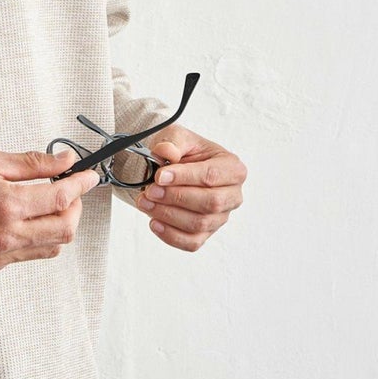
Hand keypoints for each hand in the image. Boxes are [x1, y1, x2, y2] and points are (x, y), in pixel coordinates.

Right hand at [0, 146, 102, 273]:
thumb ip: (32, 163)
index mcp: (6, 206)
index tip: (89, 176)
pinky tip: (26, 220)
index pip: (60, 199)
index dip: (80, 185)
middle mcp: (6, 236)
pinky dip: (37, 237)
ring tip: (50, 205)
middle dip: (75, 208)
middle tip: (70, 190)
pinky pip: (28, 254)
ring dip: (60, 225)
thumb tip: (64, 160)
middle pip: (65, 229)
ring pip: (51, 246)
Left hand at [132, 125, 245, 251]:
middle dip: (176, 198)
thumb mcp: (177, 136)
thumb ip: (173, 142)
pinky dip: (171, 236)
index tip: (160, 176)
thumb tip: (166, 152)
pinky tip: (154, 222)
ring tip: (145, 202)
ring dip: (168, 215)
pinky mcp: (206, 233)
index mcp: (232, 167)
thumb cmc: (181, 151)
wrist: (171, 167)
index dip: (184, 177)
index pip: (212, 176)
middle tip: (150, 191)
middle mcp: (232, 194)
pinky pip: (192, 242)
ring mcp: (221, 216)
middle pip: (210, 203)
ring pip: (199, 224)